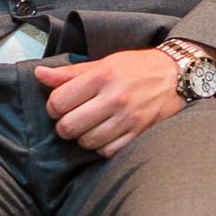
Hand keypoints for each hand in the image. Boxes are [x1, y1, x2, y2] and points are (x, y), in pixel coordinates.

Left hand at [34, 49, 183, 157]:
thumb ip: (70, 73)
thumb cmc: (136, 68)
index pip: (60, 100)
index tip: (58, 106)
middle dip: (64, 125)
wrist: (175, 76)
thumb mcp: (103, 63)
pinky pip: (108, 151)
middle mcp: (114, 98)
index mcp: (102, 76)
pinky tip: (103, 135)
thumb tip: (39, 74)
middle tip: (70, 119)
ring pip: (87, 142)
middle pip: (70, 126)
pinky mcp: (139, 134)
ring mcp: (128, 118)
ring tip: (88, 127)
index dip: (52, 106)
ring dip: (82, 137)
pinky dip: (101, 147)